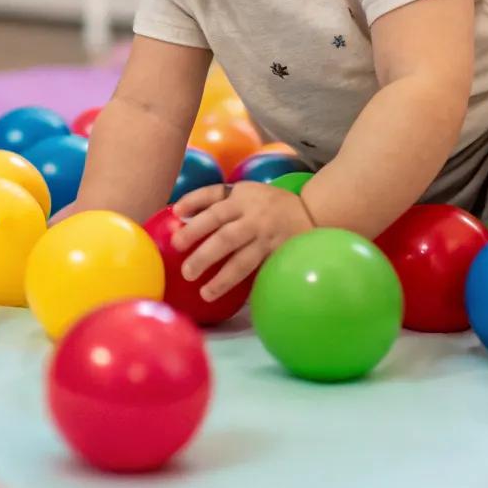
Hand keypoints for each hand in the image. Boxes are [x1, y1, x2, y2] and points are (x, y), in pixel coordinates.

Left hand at [172, 181, 313, 301]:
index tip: (176, 213)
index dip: (194, 202)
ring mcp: (266, 236)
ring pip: (241, 259)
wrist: (312, 211)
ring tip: (204, 292)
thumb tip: (180, 214)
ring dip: (221, 277)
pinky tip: (230, 295)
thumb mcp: (246, 192)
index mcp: (242, 196)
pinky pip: (257, 271)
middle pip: (223, 233)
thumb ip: (218, 200)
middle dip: (201, 250)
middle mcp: (253, 214)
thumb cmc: (269, 204)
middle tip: (185, 268)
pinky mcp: (277, 254)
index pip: (214, 195)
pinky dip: (243, 283)